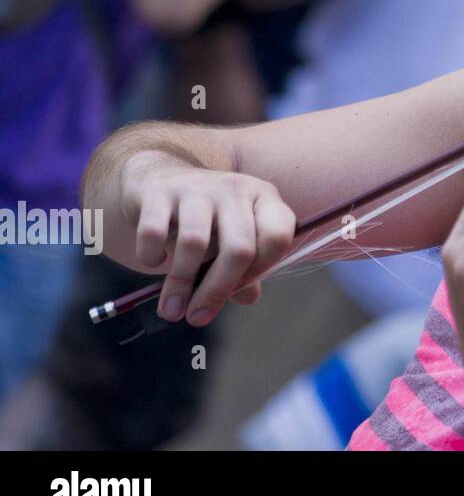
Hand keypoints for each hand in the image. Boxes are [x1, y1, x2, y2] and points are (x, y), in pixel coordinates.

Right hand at [120, 150, 296, 325]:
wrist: (161, 177)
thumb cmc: (207, 218)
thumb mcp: (233, 237)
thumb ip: (246, 269)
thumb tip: (249, 298)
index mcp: (264, 199)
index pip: (278, 237)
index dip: (260, 270)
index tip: (237, 291)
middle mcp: (236, 189)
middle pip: (238, 248)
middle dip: (216, 291)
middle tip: (198, 318)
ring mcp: (199, 187)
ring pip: (195, 244)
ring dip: (180, 285)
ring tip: (171, 310)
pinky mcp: (160, 191)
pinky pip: (155, 232)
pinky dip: (152, 256)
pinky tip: (154, 262)